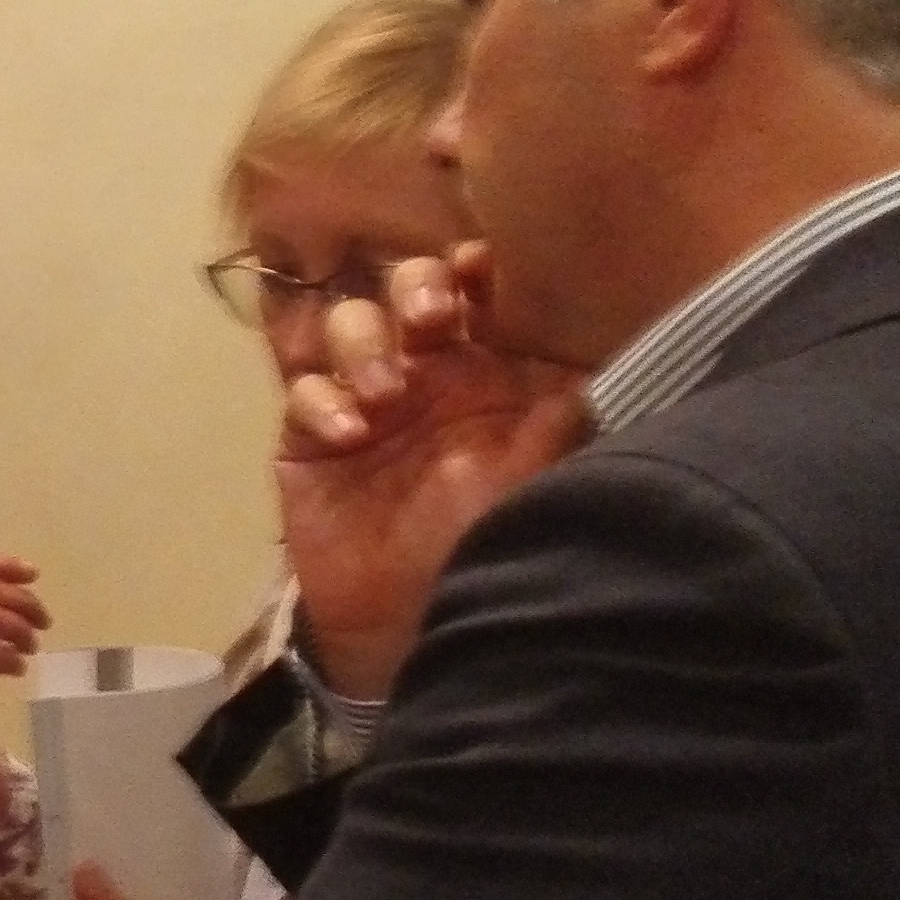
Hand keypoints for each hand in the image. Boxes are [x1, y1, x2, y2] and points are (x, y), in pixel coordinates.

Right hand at [278, 246, 590, 697]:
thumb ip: (557, 423)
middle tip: (429, 318)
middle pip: (405, 292)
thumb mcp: (533, 484)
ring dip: (364, 343)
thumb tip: (595, 360)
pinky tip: (350, 435)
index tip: (479, 269)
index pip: (477, 300)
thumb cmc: (483, 551)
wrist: (412, 629)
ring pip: (347, 325)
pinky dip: (322, 401)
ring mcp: (362, 401)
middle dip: (413, 287)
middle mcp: (424, 376)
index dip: (473, 271)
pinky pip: (303, 391)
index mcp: (484, 376)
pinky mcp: (309, 437)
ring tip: (386, 396)